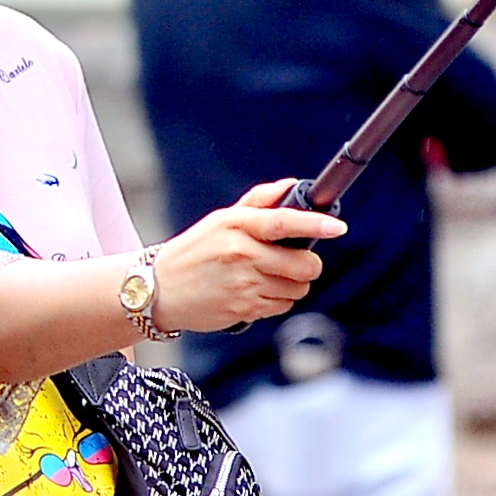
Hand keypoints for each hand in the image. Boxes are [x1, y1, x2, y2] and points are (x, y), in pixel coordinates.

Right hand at [147, 179, 344, 333]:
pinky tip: (255, 292)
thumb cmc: (194, 251)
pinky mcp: (245, 309)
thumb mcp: (220, 220)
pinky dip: (277, 301)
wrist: (159, 290)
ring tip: (266, 277)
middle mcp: (240, 253)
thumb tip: (291, 186)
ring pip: (297, 288)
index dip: (313, 224)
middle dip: (307, 265)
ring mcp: (243, 283)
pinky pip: (283, 306)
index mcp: (235, 225)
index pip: (282, 221)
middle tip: (293, 261)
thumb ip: (258, 202)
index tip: (337, 226)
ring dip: (291, 284)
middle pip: (303, 264)